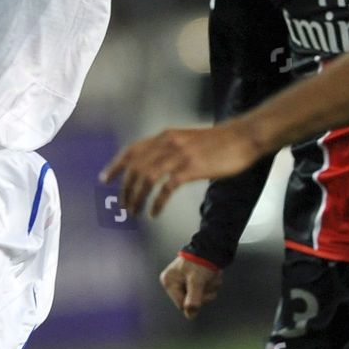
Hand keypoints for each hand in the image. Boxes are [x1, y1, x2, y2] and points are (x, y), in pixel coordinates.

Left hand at [102, 122, 259, 217]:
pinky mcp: (191, 168)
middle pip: (136, 167)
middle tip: (123, 206)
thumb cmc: (219, 142)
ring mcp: (179, 155)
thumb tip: (155, 164)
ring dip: (137, 198)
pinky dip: (156, 203)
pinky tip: (154, 213)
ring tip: (134, 212)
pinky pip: (166, 188)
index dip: (116, 166)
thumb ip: (170, 149)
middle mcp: (168, 143)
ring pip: (147, 178)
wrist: (243, 137)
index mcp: (165, 135)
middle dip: (125, 189)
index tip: (105, 180)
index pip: (132, 150)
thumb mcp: (188, 140)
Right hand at [159, 254, 222, 318]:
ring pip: (201, 296)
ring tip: (211, 275)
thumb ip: (193, 299)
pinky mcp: (195, 279)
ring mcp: (185, 281)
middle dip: (204, 292)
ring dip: (210, 287)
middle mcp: (175, 282)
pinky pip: (205, 290)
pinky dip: (212, 284)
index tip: (202, 289)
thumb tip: (190, 315)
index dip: (194, 300)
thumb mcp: (196, 280)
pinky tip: (212, 274)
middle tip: (208, 280)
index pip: (181, 304)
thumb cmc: (201, 260)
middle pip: (191, 301)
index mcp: (169, 281)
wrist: (213, 246)